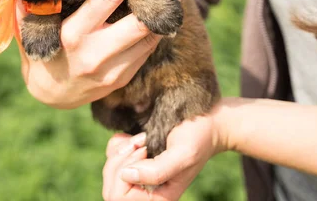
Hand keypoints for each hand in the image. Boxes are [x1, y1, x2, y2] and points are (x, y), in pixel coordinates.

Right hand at [16, 0, 184, 108]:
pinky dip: (157, 31)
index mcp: (73, 34)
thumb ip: (42, 3)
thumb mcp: (36, 27)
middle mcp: (94, 53)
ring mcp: (111, 69)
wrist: (50, 95)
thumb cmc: (43, 50)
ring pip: (149, 38)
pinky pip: (146, 51)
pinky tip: (164, 15)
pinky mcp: (122, 78)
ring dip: (166, 14)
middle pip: (139, 23)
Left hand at [102, 112, 223, 200]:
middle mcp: (146, 190)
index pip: (118, 197)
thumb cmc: (198, 139)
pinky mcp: (135, 157)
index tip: (145, 151)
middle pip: (110, 187)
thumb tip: (126, 175)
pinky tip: (140, 137)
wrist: (206, 123)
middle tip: (143, 143)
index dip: (123, 172)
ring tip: (144, 139)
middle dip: (122, 160)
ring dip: (124, 148)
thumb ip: (156, 171)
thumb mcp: (182, 156)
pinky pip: (112, 153)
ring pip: (110, 168)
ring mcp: (139, 174)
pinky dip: (121, 142)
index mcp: (158, 197)